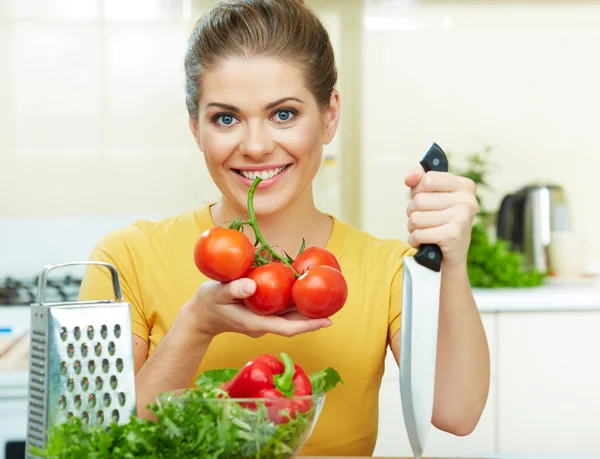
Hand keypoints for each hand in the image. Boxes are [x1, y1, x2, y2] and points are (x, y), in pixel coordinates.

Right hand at [183, 278, 331, 338]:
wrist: (200, 315)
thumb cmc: (208, 304)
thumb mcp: (216, 294)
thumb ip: (232, 290)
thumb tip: (252, 285)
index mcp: (256, 323)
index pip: (288, 328)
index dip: (309, 326)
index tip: (328, 321)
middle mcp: (264, 323)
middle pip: (294, 323)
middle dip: (315, 316)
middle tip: (337, 305)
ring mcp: (264, 319)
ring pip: (290, 316)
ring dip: (308, 309)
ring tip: (328, 297)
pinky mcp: (262, 312)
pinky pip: (283, 309)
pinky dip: (295, 301)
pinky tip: (304, 289)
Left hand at [404, 167, 477, 267]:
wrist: (451, 256)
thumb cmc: (439, 221)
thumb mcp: (432, 195)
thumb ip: (419, 179)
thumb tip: (409, 178)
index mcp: (465, 186)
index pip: (428, 179)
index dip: (417, 190)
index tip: (423, 197)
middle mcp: (468, 200)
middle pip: (419, 200)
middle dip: (413, 212)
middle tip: (423, 219)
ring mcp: (462, 218)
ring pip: (415, 218)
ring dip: (412, 227)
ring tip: (423, 230)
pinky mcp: (453, 236)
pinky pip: (418, 234)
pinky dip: (415, 240)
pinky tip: (423, 241)